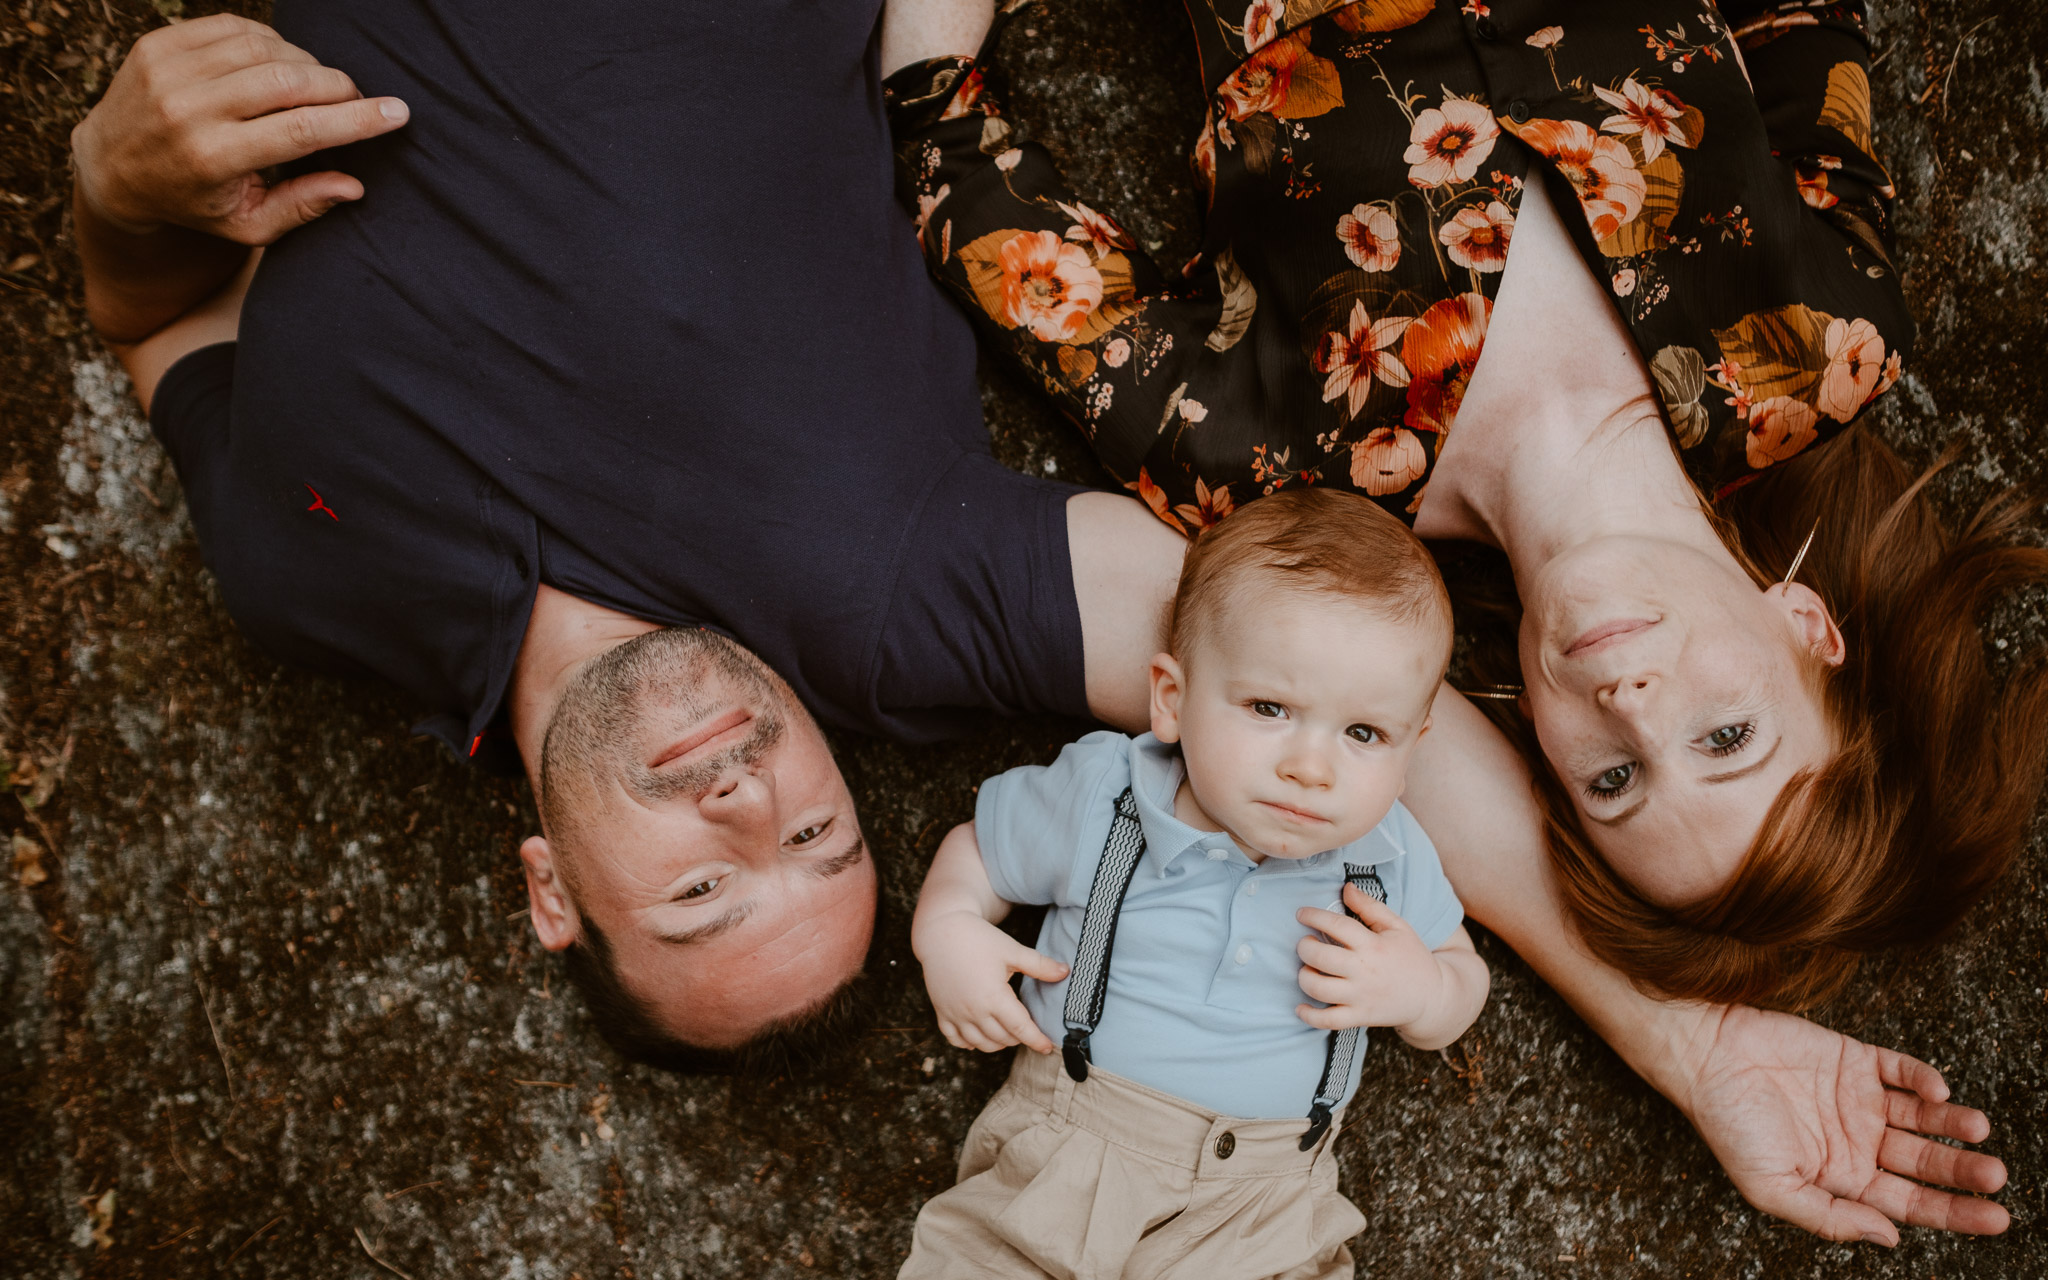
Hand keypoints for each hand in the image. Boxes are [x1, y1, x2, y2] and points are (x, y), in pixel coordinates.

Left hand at [72, 13, 408, 244]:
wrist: (109, 164)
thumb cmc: (191, 201)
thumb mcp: (245, 225)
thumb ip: (300, 207)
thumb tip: (354, 184)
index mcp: (211, 158)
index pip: (299, 130)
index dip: (355, 119)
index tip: (397, 112)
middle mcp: (187, 109)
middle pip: (287, 81)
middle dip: (336, 86)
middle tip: (356, 100)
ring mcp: (169, 70)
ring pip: (265, 49)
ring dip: (305, 65)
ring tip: (314, 88)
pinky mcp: (160, 43)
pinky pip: (236, 27)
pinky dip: (270, 44)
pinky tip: (277, 65)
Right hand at [917, 910, 1067, 1053]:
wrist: (940, 931)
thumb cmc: (978, 938)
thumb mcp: (1012, 950)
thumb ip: (1040, 965)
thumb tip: (1067, 972)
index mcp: (993, 997)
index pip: (1021, 1029)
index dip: (1037, 1040)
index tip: (1048, 1047)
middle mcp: (973, 1011)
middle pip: (1003, 1039)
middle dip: (1019, 1039)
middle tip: (1029, 1031)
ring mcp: (955, 1014)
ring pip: (981, 1044)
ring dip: (998, 1043)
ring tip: (1009, 1034)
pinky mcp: (942, 1013)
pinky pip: (956, 1040)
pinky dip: (970, 1044)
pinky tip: (980, 1037)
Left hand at [1294, 883, 1442, 1032]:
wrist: (1433, 997)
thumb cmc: (1412, 957)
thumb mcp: (1397, 926)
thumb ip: (1370, 906)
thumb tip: (1346, 887)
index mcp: (1374, 945)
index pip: (1337, 925)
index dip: (1314, 916)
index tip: (1302, 914)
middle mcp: (1364, 971)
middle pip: (1321, 957)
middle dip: (1304, 947)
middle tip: (1306, 943)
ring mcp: (1361, 996)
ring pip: (1318, 988)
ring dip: (1304, 977)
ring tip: (1307, 969)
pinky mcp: (1360, 1017)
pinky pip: (1328, 1020)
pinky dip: (1309, 1016)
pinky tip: (1301, 1007)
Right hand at [1679, 1004, 2008, 1243]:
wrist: (1704, 1055)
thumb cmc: (1727, 1125)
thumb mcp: (1771, 1188)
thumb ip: (1829, 1218)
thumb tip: (1890, 1238)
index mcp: (1840, 1179)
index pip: (1909, 1203)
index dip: (1954, 1212)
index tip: (1996, 1218)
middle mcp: (1856, 1142)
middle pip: (1924, 1162)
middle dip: (1963, 1171)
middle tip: (1996, 1174)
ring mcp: (1857, 1099)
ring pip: (1922, 1116)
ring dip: (1953, 1123)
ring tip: (1978, 1128)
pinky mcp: (1853, 1058)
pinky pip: (1900, 1069)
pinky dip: (1923, 1078)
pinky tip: (1937, 1089)